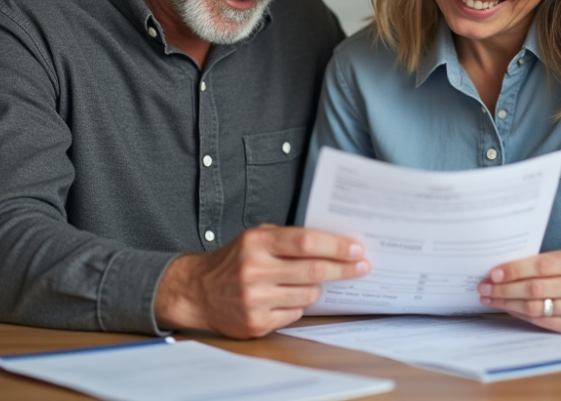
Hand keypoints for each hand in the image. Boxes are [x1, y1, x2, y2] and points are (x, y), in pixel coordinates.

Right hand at [154, 225, 368, 338]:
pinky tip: (287, 298)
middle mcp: (255, 270)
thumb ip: (287, 238)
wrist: (198, 292)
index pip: (306, 242)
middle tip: (362, 266)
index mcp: (257, 242)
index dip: (336, 246)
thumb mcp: (255, 238)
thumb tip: (332, 243)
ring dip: (316, 288)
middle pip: (314, 271)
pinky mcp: (256, 322)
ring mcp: (255, 299)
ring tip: (311, 281)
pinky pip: (295, 314)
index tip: (357, 249)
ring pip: (308, 295)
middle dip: (344, 269)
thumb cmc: (233, 261)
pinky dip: (298, 305)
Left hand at [478, 248, 560, 334]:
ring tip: (490, 298)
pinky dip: (520, 314)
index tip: (493, 273)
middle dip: (504, 288)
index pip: (541, 265)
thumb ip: (541, 263)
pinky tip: (508, 308)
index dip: (514, 270)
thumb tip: (500, 270)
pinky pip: (541, 321)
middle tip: (484, 287)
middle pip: (535, 288)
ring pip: (535, 307)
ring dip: (507, 303)